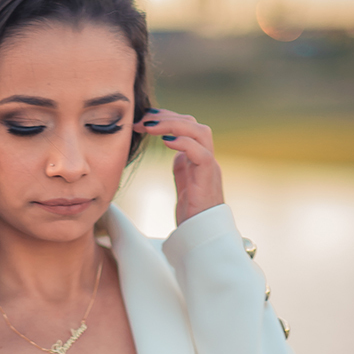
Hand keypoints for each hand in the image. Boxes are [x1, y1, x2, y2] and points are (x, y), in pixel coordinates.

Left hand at [134, 108, 223, 225]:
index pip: (188, 126)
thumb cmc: (193, 214)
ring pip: (200, 133)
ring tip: (150, 127)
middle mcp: (207, 158)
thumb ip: (181, 165)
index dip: (167, 117)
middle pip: (194, 124)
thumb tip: (172, 146)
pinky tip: (166, 141)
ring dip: (174, 125)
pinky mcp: (208, 179)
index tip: (144, 118)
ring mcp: (210, 167)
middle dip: (168, 117)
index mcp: (199, 158)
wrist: (202, 236)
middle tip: (143, 120)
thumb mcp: (183, 183)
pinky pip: (202, 154)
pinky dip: (185, 143)